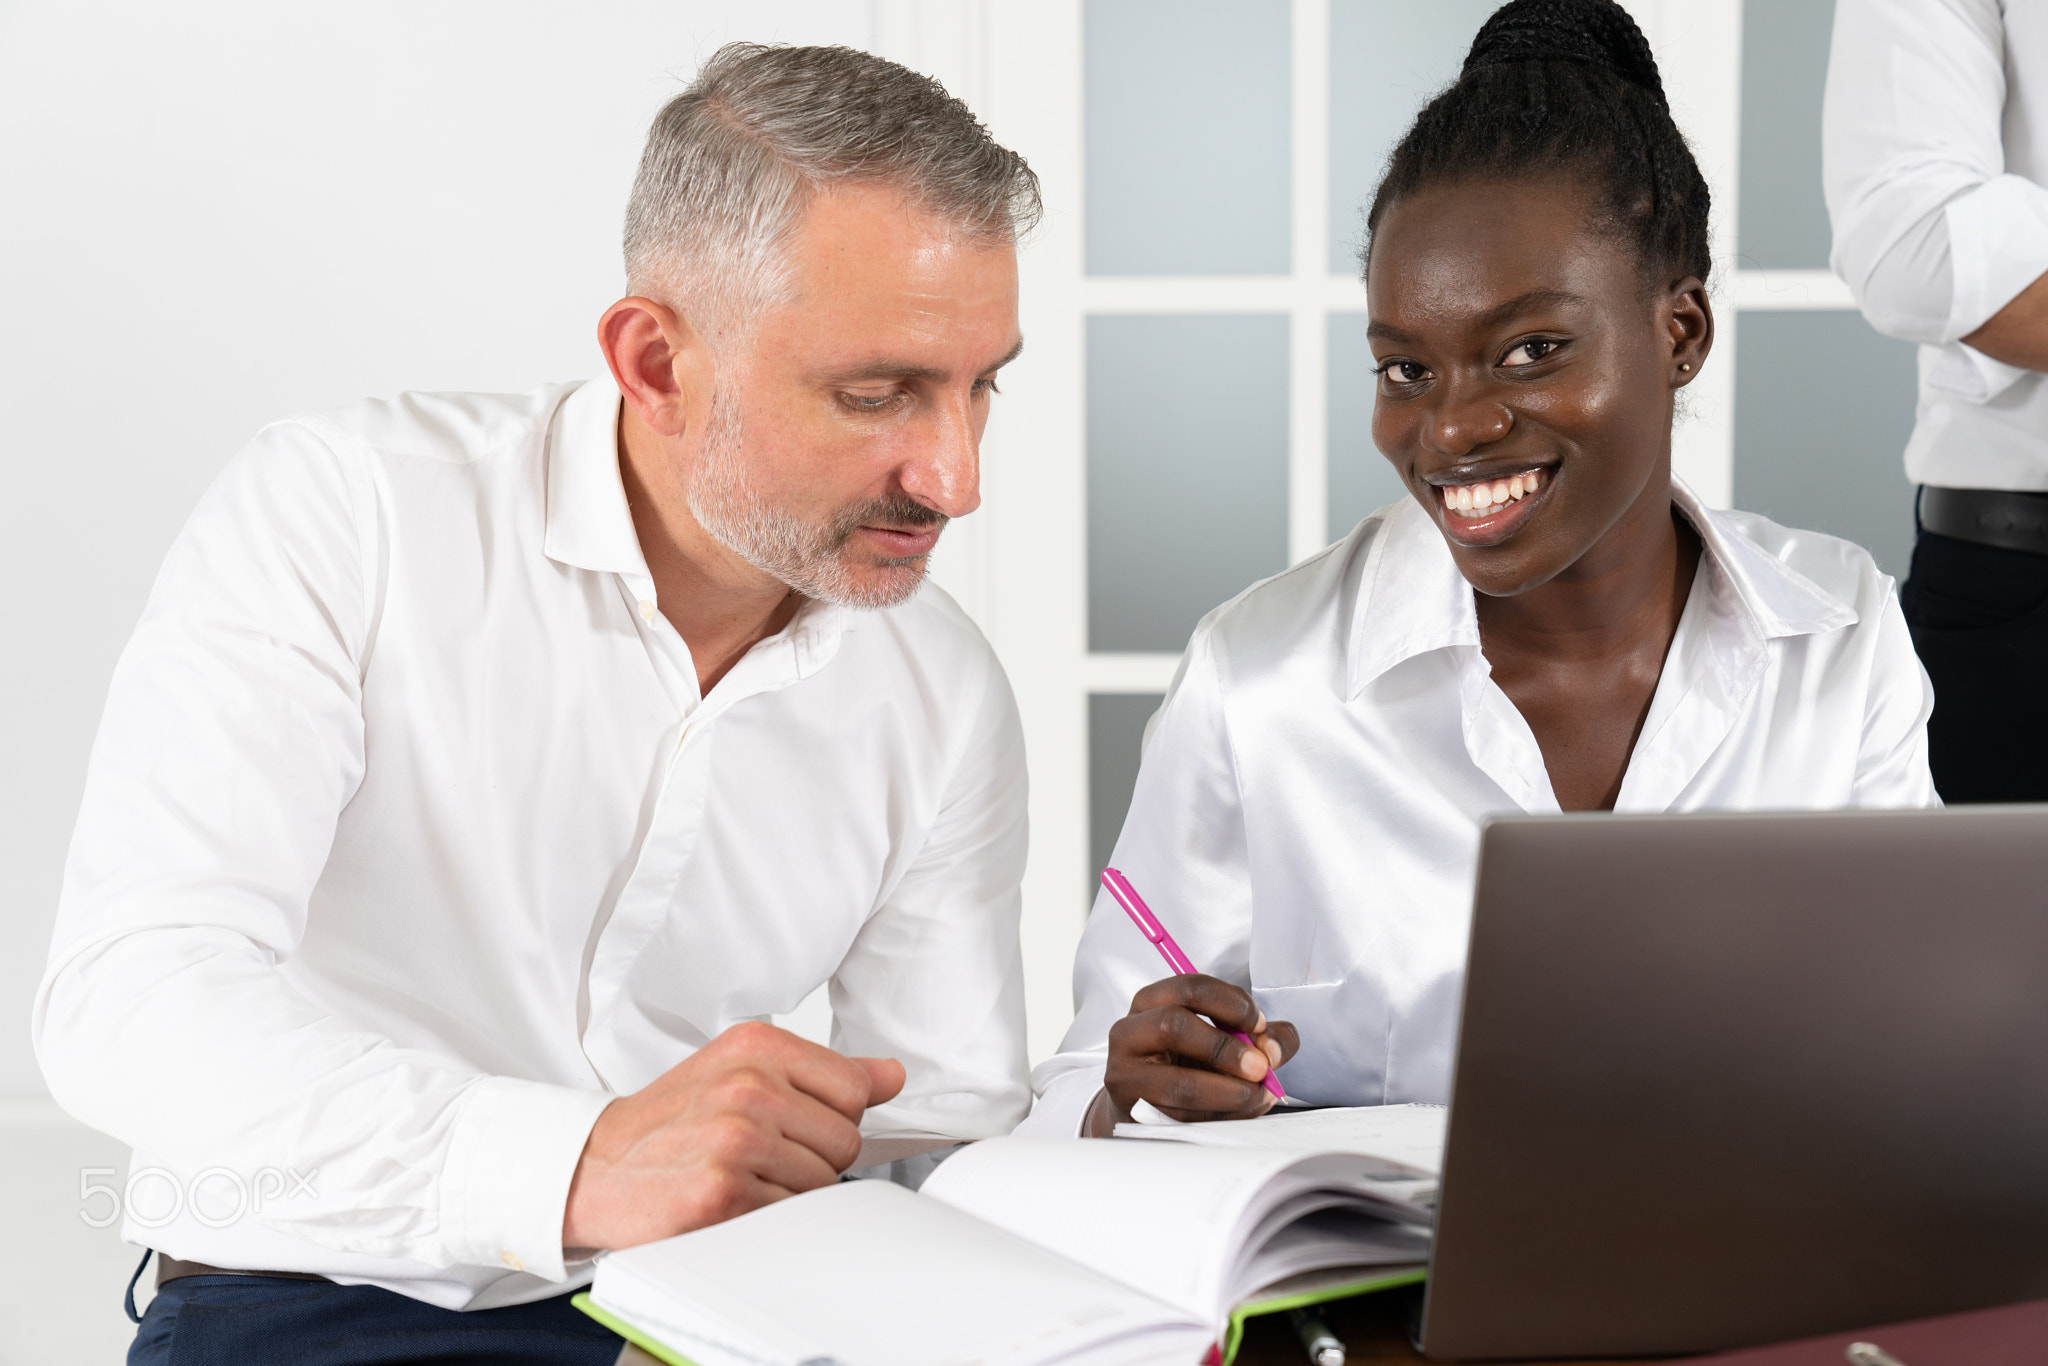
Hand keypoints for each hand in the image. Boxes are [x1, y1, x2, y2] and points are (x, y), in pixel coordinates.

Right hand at [561, 1020, 905, 1250]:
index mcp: (757, 1046)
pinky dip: (767, 1218)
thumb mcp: (741, 1071)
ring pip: (822, 1182)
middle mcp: (748, 1086)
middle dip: (813, 1159)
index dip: (832, 1117)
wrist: (593, 1168)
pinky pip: (790, 1215)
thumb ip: (823, 1073)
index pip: (855, 1089)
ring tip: (741, 1177)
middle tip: (760, 1157)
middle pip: (845, 1141)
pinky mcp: (722, 1193)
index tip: (795, 1124)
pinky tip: (730, 1201)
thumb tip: (891, 1074)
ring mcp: (735, 1140)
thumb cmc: (671, 1121)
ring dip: (788, 1192)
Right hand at [1102, 975, 1298, 1124]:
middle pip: (1174, 1025)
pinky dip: (1219, 1116)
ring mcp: (1125, 1074)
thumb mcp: (1220, 1036)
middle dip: (1226, 1048)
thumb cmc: (1185, 1061)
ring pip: (1178, 1083)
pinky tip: (1238, 1110)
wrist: (1143, 1103)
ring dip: (1228, 1092)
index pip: (1191, 988)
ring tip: (1255, 1095)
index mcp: (1152, 1001)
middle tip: (1260, 1066)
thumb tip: (1275, 1050)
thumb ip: (1260, 1035)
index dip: (1232, 1004)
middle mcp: (1129, 1031)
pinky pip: (1181, 1118)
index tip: (1260, 1024)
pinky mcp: (1133, 1112)